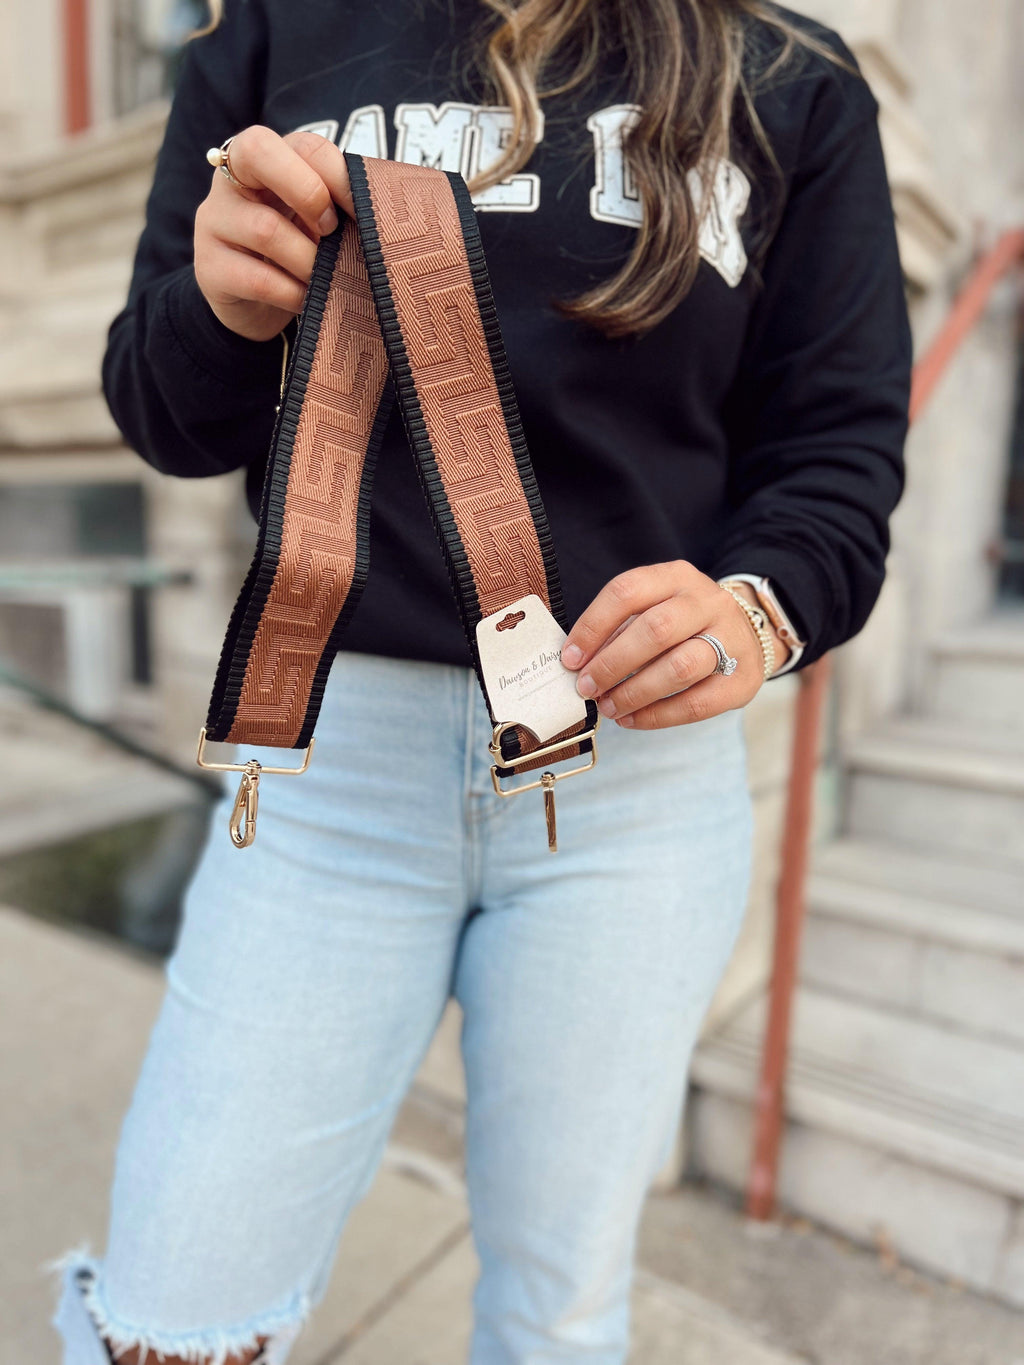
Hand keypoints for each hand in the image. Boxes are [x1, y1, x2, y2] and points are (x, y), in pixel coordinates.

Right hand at [194, 126, 353, 341]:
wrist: (254, 306)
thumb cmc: (295, 250)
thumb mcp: (316, 220)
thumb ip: (338, 204)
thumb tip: (378, 213)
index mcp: (264, 158)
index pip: (302, 144)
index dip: (338, 175)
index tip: (360, 212)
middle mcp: (229, 179)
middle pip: (258, 151)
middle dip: (308, 191)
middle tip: (332, 231)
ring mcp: (213, 222)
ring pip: (266, 229)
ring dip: (310, 260)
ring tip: (327, 278)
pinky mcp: (209, 268)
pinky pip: (259, 280)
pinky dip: (294, 294)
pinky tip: (308, 301)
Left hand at [560, 561, 788, 728]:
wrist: (748, 634)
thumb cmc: (684, 625)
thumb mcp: (653, 608)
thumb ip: (619, 630)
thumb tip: (578, 664)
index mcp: (676, 577)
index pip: (628, 591)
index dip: (593, 626)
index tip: (570, 658)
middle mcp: (707, 602)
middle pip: (656, 629)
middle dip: (613, 663)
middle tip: (587, 687)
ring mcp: (732, 638)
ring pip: (679, 667)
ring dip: (635, 692)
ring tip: (609, 707)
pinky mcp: (744, 679)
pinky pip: (697, 703)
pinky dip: (658, 716)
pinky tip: (632, 719)